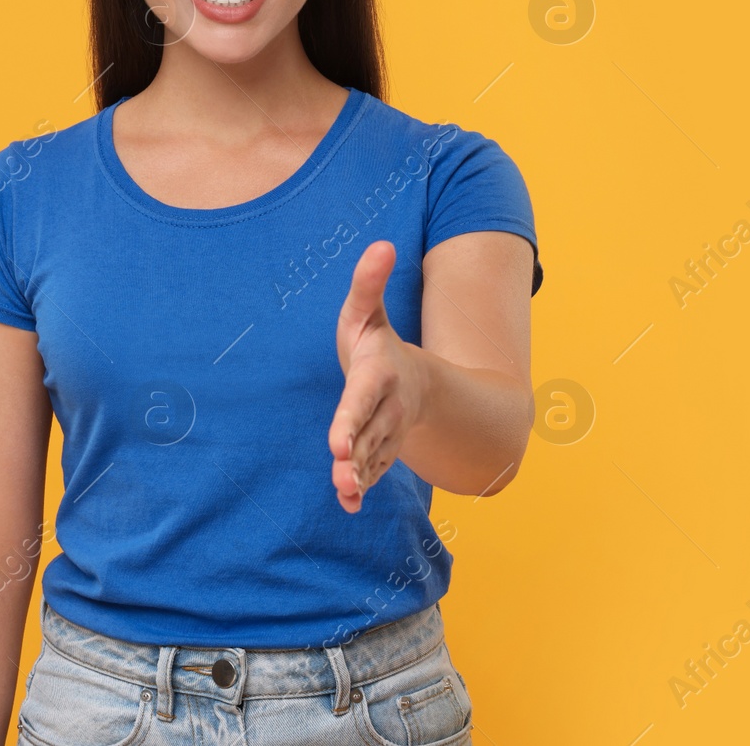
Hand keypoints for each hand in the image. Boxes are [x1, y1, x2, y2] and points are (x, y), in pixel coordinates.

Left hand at [328, 240, 427, 512]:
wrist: (412, 379)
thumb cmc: (376, 343)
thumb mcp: (367, 312)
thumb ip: (368, 283)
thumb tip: (379, 243)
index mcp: (378, 376)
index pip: (361, 399)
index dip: (350, 420)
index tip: (337, 441)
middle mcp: (386, 409)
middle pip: (369, 435)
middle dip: (356, 456)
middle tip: (341, 474)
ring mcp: (387, 433)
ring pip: (373, 458)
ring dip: (359, 477)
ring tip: (344, 493)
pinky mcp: (380, 450)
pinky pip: (374, 471)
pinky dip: (363, 487)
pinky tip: (347, 506)